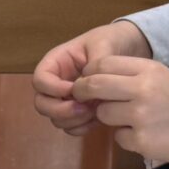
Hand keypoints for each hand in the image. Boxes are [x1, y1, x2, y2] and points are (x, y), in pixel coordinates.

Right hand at [31, 20, 152, 133]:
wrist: (128, 48)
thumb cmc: (110, 40)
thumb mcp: (103, 45)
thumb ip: (95, 65)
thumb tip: (88, 86)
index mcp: (56, 62)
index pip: (40, 80)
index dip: (52, 89)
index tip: (75, 90)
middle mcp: (56, 82)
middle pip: (41, 103)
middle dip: (60, 110)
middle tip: (84, 108)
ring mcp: (66, 99)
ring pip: (55, 118)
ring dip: (72, 120)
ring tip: (95, 112)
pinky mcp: (79, 111)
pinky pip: (70, 126)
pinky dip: (80, 128)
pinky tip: (98, 119)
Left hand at [70, 56, 168, 162]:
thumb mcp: (161, 77)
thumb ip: (130, 74)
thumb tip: (92, 77)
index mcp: (149, 69)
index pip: (103, 63)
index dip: (88, 72)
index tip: (86, 79)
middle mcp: (143, 89)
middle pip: (94, 85)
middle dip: (82, 92)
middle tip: (82, 97)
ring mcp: (141, 116)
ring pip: (103, 113)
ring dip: (109, 117)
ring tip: (131, 119)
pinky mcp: (140, 140)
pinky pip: (117, 137)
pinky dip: (126, 138)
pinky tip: (145, 134)